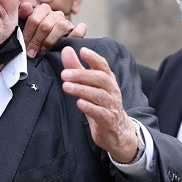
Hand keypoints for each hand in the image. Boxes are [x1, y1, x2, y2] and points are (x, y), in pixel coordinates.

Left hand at [19, 2, 86, 57]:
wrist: (49, 46)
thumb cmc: (35, 36)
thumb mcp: (26, 26)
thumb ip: (23, 15)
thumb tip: (26, 5)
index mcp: (43, 9)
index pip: (34, 19)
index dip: (28, 34)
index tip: (24, 46)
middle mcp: (56, 14)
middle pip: (46, 25)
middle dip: (37, 40)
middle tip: (31, 52)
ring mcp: (68, 22)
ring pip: (61, 26)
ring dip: (51, 40)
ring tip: (44, 51)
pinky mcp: (78, 30)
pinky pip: (79, 30)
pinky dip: (75, 35)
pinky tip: (66, 43)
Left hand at [60, 46, 136, 162]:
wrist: (117, 132)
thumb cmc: (100, 104)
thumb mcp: (88, 85)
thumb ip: (77, 68)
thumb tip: (66, 50)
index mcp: (107, 80)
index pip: (103, 65)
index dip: (94, 57)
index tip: (82, 50)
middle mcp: (111, 91)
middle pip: (100, 79)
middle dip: (81, 75)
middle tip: (64, 74)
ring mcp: (111, 105)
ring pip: (99, 95)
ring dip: (82, 90)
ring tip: (66, 86)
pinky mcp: (108, 120)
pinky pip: (100, 113)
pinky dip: (90, 107)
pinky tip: (79, 103)